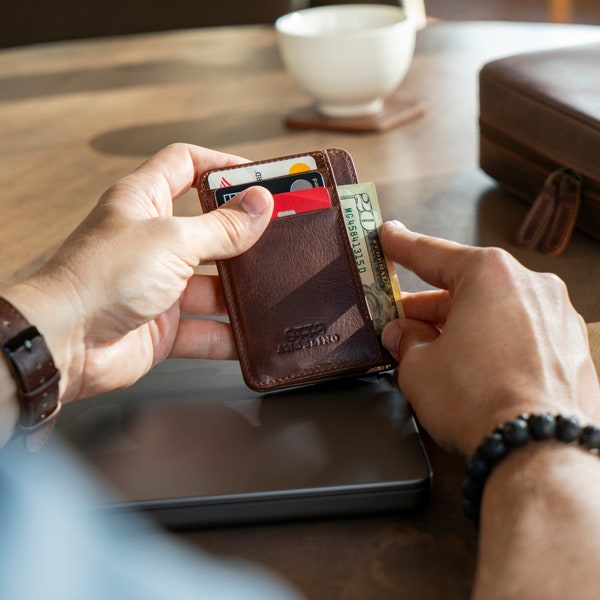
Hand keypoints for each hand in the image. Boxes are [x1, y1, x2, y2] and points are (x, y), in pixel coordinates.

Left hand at [3, 144, 272, 402]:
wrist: (64, 343)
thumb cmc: (99, 277)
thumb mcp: (172, 240)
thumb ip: (221, 227)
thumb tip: (260, 204)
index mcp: (145, 201)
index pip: (186, 165)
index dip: (222, 166)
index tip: (259, 178)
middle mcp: (153, 241)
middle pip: (209, 228)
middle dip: (245, 234)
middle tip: (282, 234)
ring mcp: (160, 285)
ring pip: (214, 284)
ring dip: (241, 289)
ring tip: (274, 286)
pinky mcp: (165, 326)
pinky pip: (207, 329)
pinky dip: (229, 335)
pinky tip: (253, 335)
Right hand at [380, 221, 599, 455]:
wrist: (536, 449)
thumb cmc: (479, 401)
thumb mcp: (418, 367)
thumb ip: (407, 340)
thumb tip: (403, 334)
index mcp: (491, 276)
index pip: (434, 254)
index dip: (403, 246)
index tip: (389, 237)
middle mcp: (531, 287)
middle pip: (466, 287)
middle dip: (428, 306)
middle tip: (399, 321)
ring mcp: (557, 318)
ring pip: (494, 311)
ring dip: (461, 326)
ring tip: (432, 351)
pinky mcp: (571, 349)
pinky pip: (521, 334)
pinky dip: (493, 343)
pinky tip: (472, 367)